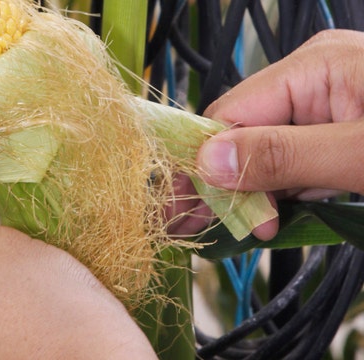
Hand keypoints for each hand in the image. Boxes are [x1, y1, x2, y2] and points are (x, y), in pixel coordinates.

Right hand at [174, 29, 363, 239]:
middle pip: (240, 133)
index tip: (187, 210)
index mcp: (313, 67)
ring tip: (246, 228)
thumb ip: (284, 155)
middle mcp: (310, 80)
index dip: (205, 165)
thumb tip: (209, 162)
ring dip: (251, 193)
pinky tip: (269, 215)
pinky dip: (278, 192)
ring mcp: (322, 106)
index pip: (229, 115)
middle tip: (203, 228)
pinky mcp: (333, 133)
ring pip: (261, 151)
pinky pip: (288, 161)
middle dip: (224, 183)